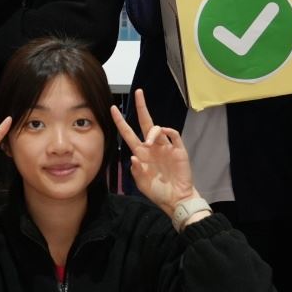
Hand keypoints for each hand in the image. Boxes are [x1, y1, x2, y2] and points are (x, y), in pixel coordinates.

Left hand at [113, 89, 198, 214]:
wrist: (176, 199)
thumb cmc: (158, 192)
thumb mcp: (142, 184)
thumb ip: (136, 171)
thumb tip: (133, 157)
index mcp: (141, 153)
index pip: (128, 134)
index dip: (120, 122)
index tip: (112, 109)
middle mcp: (152, 147)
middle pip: (145, 122)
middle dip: (142, 107)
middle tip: (138, 92)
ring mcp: (165, 147)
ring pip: (158, 128)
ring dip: (152, 132)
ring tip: (149, 143)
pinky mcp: (178, 149)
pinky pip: (173, 134)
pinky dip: (168, 132)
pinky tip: (164, 136)